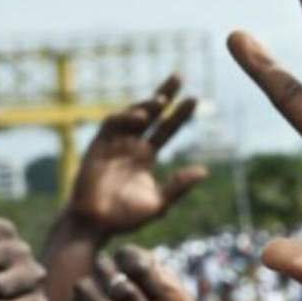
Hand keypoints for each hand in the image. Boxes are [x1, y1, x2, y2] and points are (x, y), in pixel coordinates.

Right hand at [69, 75, 206, 236]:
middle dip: (164, 94)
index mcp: (146, 156)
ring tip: (162, 101)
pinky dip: (126, 117)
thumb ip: (179, 186)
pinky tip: (142, 117)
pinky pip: (112, 124)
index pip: (166, 129)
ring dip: (146, 105)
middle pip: (150, 113)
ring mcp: (114, 143)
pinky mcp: (98, 145)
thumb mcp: (160, 203)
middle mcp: (131, 145)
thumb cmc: (126, 218)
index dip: (179, 115)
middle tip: (179, 76)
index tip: (195, 99)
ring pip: (132, 115)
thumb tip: (205, 171)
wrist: (96, 224)